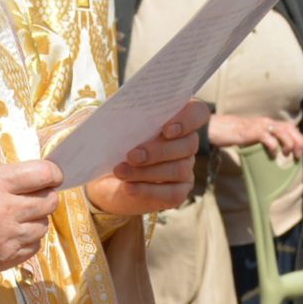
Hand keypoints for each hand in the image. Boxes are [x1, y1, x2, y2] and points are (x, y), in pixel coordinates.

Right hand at [0, 159, 61, 284]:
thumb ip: (2, 179)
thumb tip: (33, 178)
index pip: (43, 174)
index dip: (52, 173)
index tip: (51, 175)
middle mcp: (4, 211)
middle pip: (49, 201)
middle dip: (46, 195)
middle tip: (34, 196)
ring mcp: (7, 238)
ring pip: (43, 225)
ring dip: (35, 219)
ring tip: (14, 217)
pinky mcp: (7, 259)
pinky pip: (34, 246)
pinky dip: (28, 239)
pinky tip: (10, 234)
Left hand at [85, 101, 209, 217]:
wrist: (104, 179)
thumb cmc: (112, 145)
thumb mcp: (111, 126)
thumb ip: (119, 113)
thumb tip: (116, 110)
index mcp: (175, 119)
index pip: (198, 113)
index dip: (188, 119)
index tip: (166, 129)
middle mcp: (186, 143)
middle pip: (189, 144)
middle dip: (158, 150)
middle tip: (132, 155)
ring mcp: (185, 169)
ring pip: (179, 169)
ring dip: (147, 171)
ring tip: (120, 171)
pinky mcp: (179, 192)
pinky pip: (172, 193)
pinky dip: (148, 190)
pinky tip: (129, 187)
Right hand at [208, 114, 302, 160]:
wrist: (220, 128)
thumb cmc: (238, 135)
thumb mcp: (256, 136)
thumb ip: (267, 140)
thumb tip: (278, 152)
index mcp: (270, 123)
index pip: (291, 128)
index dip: (301, 138)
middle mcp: (268, 122)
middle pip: (290, 129)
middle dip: (299, 141)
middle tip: (302, 154)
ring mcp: (260, 126)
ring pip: (282, 131)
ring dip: (289, 143)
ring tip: (289, 154)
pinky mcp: (253, 132)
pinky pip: (267, 138)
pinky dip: (273, 146)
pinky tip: (273, 154)